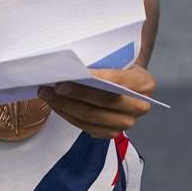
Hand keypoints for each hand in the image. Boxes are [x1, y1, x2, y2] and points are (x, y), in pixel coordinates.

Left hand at [39, 65, 156, 138]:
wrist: (128, 84)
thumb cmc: (121, 66)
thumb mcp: (120, 57)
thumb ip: (105, 59)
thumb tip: (76, 60)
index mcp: (144, 83)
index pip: (117, 80)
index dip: (94, 79)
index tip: (71, 75)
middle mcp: (139, 107)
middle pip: (104, 102)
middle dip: (75, 95)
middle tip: (53, 86)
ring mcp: (126, 123)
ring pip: (92, 117)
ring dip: (66, 107)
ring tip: (47, 95)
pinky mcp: (111, 133)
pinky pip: (86, 127)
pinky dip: (68, 116)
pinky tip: (56, 105)